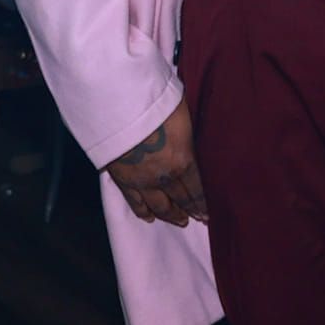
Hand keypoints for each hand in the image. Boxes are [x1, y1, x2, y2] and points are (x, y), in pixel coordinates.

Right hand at [104, 96, 207, 227]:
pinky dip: (142, 212)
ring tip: (179, 221)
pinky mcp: (122, 180)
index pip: (197, 189)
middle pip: (180, 199)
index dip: (202, 203)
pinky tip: (148, 217)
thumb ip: (188, 134)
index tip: (207, 214)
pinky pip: (134, 202)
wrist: (117, 107)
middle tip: (197, 218)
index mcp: (184, 161)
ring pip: (159, 206)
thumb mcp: (183, 115)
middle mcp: (165, 177)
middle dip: (190, 210)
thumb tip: (193, 139)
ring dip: (170, 215)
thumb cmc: (154, 103)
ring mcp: (142, 181)